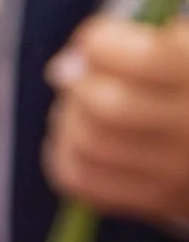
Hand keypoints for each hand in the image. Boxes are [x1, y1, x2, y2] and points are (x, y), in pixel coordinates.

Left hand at [44, 16, 188, 226]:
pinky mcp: (159, 201)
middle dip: (79, 85)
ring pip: (89, 143)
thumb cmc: (176, 71)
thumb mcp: (166, 40)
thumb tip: (64, 69)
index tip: (91, 44)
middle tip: (79, 78)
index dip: (98, 43)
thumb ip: (121, 41)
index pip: (142, 60)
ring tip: (80, 108)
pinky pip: (83, 180)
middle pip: (107, 106)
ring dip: (69, 117)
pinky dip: (63, 153)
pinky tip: (75, 137)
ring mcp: (179, 173)